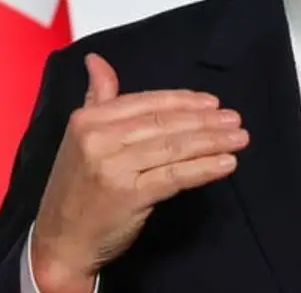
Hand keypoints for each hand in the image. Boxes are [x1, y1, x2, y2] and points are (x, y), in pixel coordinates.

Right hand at [30, 53, 247, 292]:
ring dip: (212, 141)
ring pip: (174, 147)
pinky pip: (176, 175)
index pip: (147, 102)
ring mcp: (114, 167)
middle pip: (164, 123)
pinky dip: (205, 168)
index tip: (212, 103)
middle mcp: (99, 138)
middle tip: (236, 119)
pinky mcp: (130, 195)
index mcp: (88, 119)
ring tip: (239, 138)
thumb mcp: (79, 137)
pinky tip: (227, 163)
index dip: (183, 101)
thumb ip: (97, 98)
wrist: (61, 241)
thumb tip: (96, 59)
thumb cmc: (77, 188)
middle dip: (205, 121)